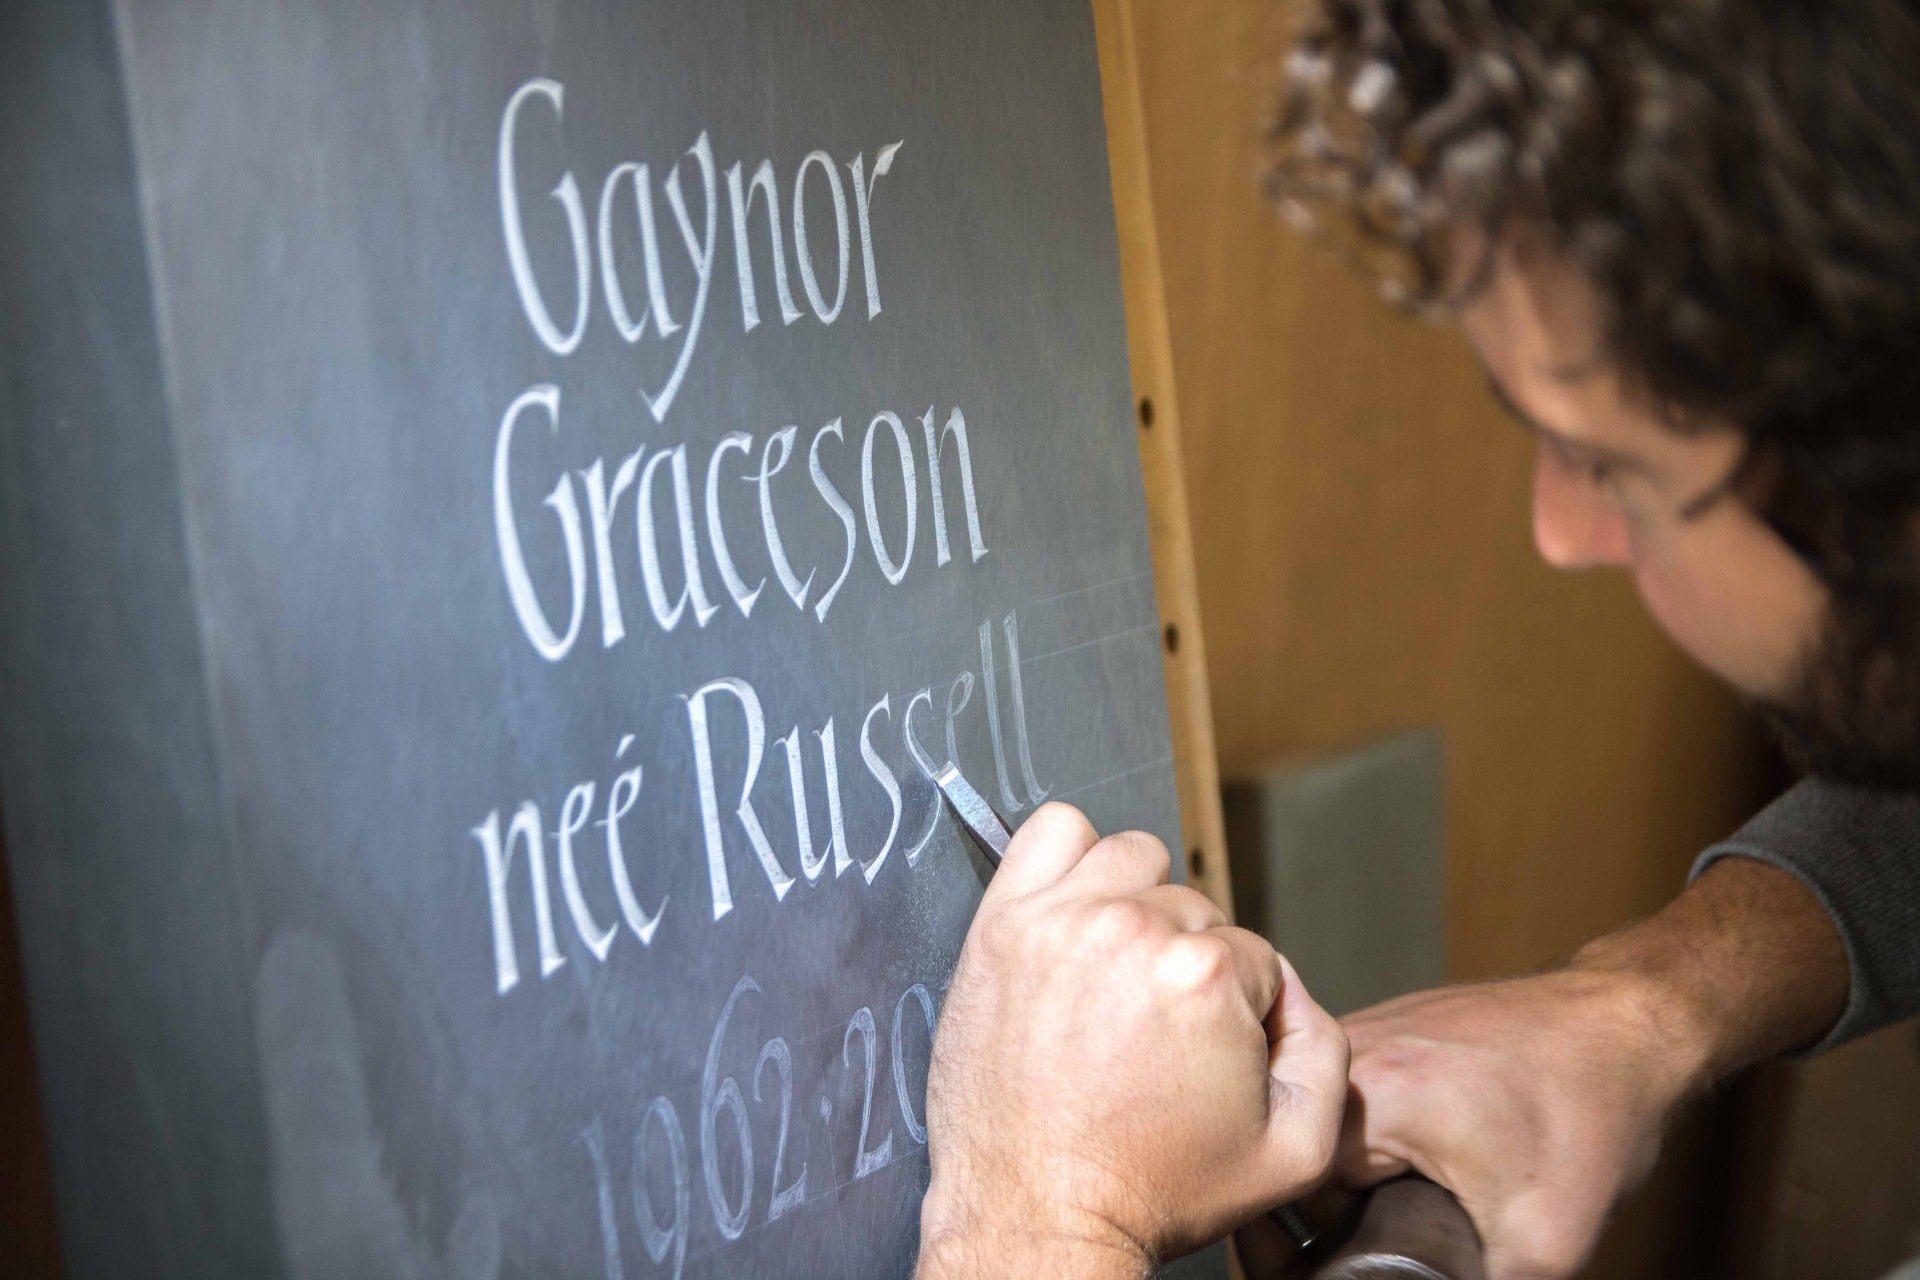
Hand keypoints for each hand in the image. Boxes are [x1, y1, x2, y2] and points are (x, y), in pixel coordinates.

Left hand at [916, 803, 1347, 1275]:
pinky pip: (1051, 831)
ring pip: (1132, 861)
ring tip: (1115, 970)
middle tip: (1152, 1029)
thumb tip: (1291, 989)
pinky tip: (1075, 910)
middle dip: (1185, 963)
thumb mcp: (1292, 1150)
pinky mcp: (1003, 923)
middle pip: (1192, 909)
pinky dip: (1070, 854)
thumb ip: (1326, 1051)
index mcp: (1208, 974)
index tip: (1197, 1053)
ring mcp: (1060, 919)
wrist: (1038, 1216)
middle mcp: (1132, 931)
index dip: (1235, 1009)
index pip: (1251, 955)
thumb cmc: (1149, 1188)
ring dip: (1135, 904)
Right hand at [1333, 971, 1694, 1279]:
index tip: (1373, 1246)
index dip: (1325, 1239)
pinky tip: (1427, 1145)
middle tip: (1417, 1215)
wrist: (1629, 1025)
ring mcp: (1366, 1026)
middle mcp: (1352, 1049)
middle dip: (1347, 1202)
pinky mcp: (1385, 1022)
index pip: (1294, 1192)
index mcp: (1372, 1096)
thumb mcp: (1544, 1242)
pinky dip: (1375, 1127)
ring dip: (1357, 1164)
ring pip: (1324, 1122)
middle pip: (1307, 1154)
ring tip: (1423, 1182)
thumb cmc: (1592, 1113)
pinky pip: (1350, 1093)